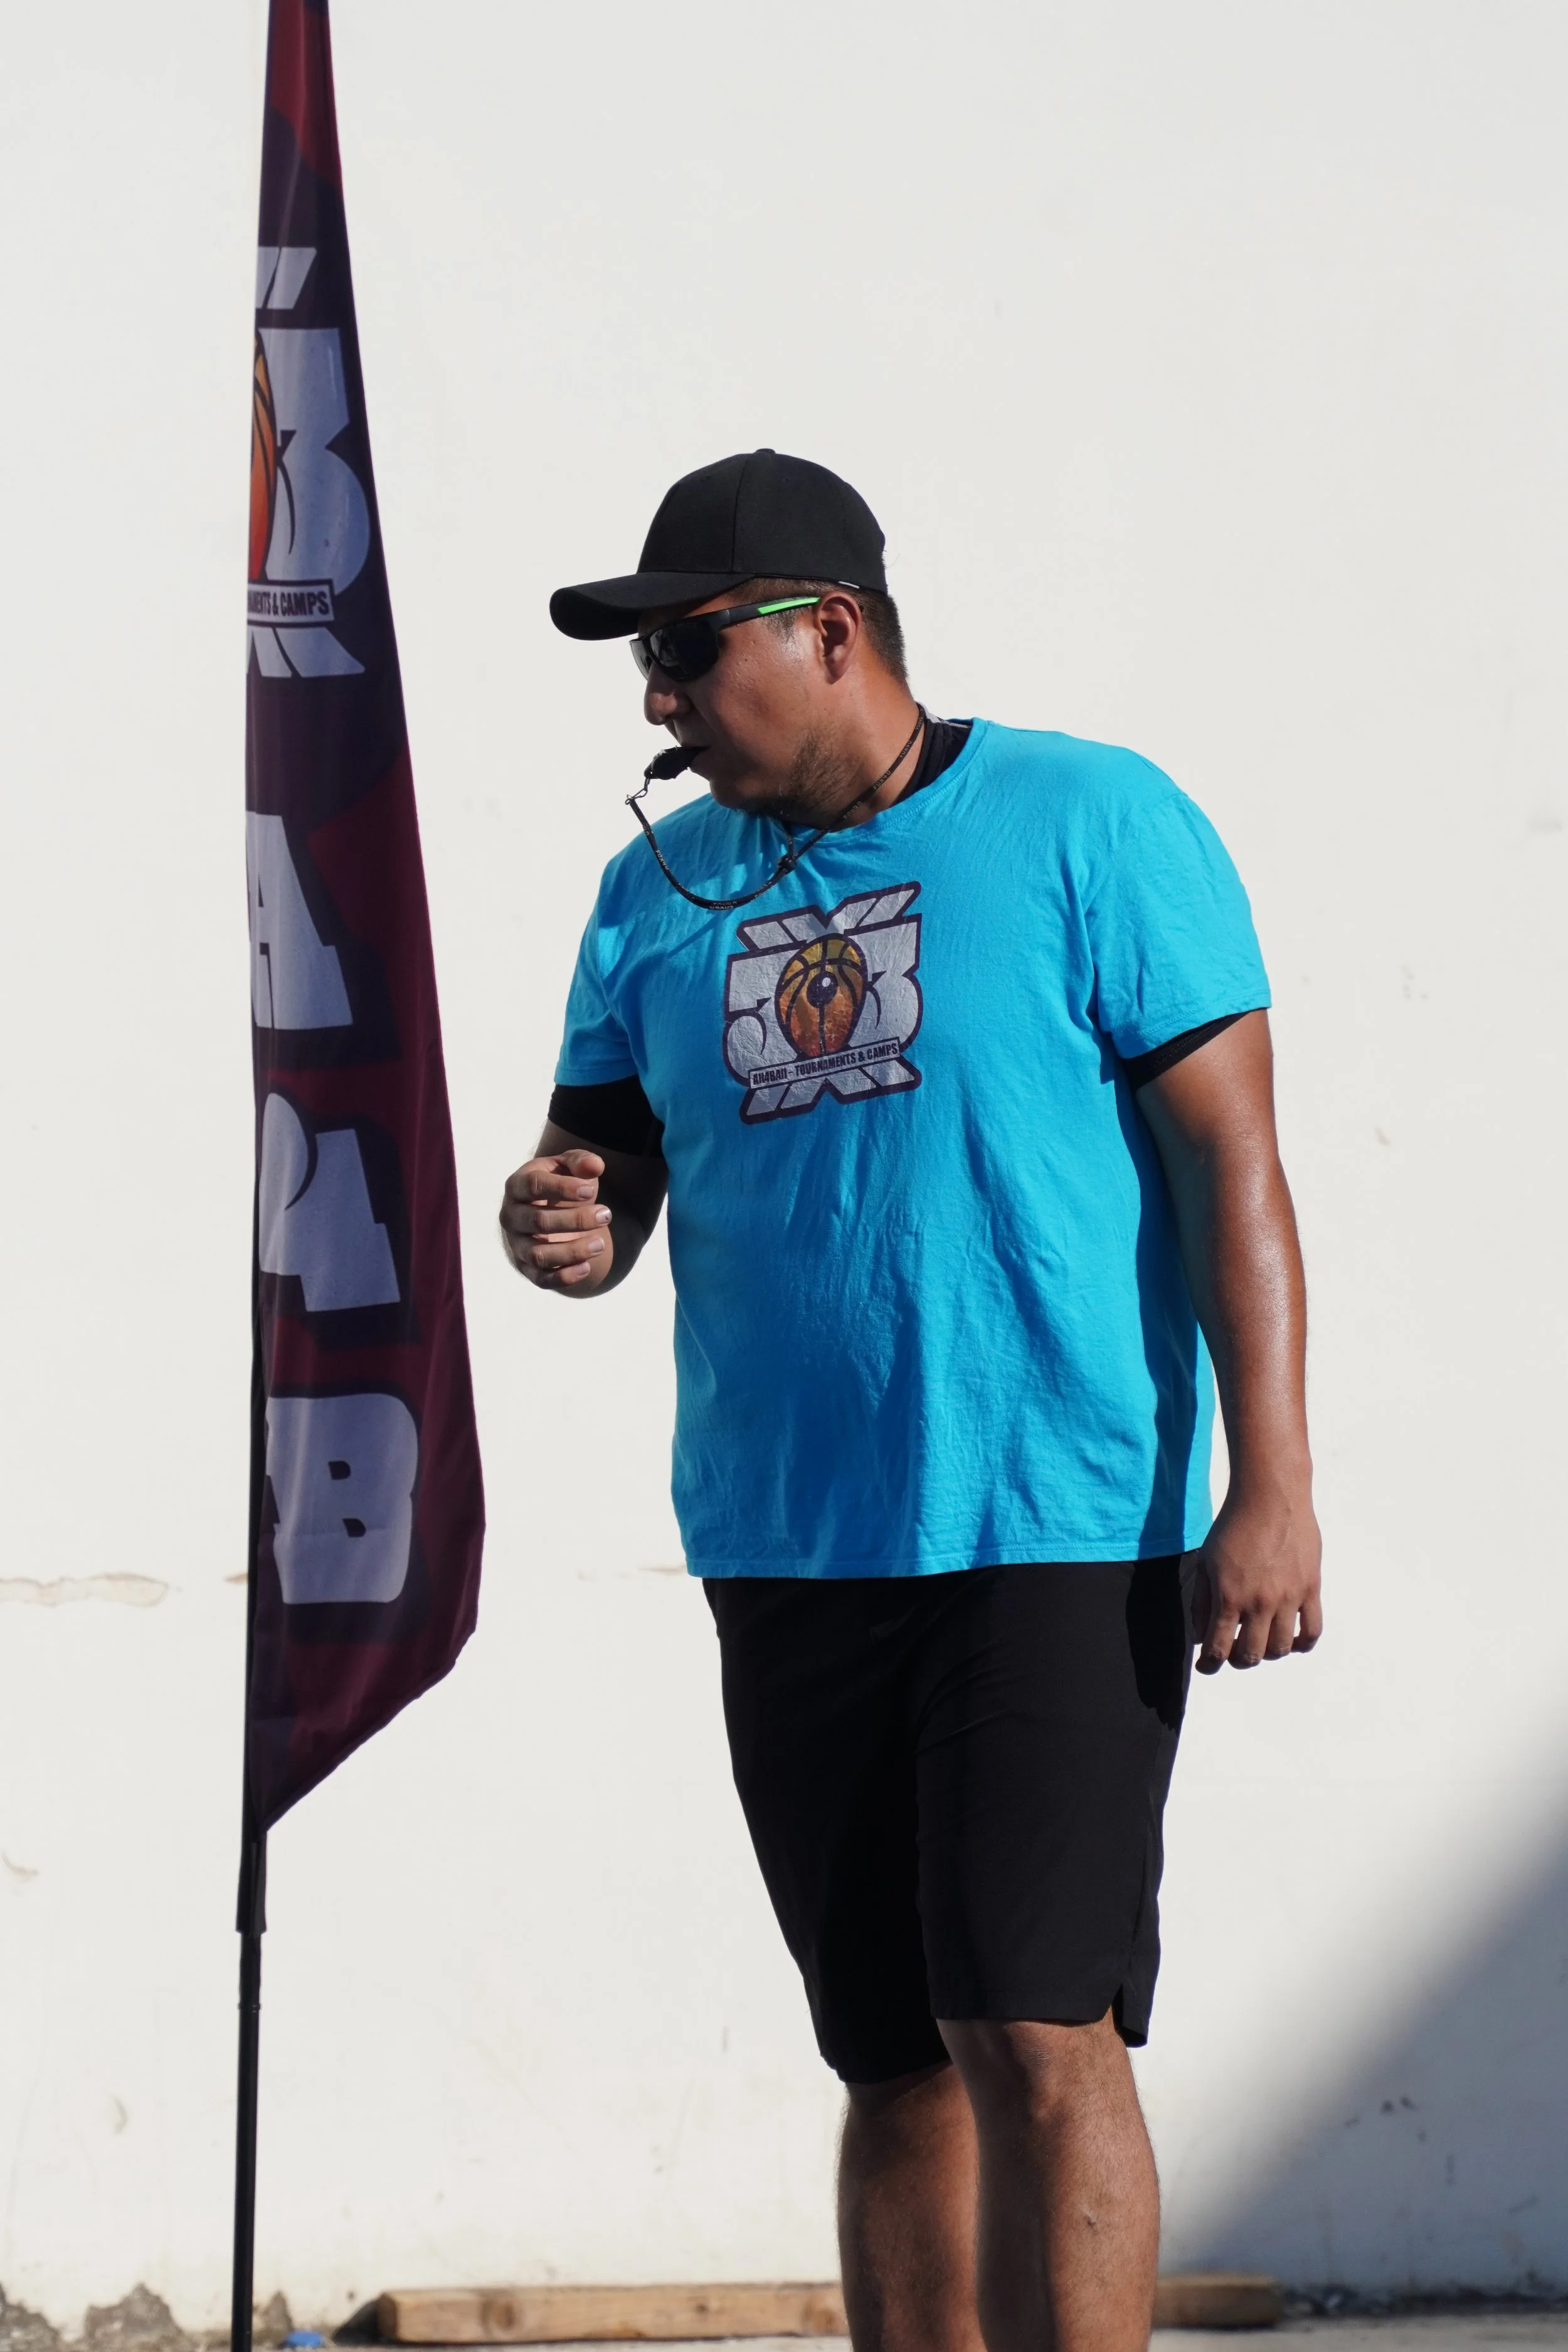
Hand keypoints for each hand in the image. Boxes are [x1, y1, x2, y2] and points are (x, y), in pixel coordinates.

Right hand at [499, 1148, 613, 1290]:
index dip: (562, 1188)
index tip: (590, 1190)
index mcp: (517, 1186)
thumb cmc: (559, 1184)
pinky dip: (564, 1277)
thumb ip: (581, 1162)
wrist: (548, 1211)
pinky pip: (541, 1279)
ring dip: (572, 1251)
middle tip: (606, 1214)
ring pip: (539, 1255)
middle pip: (538, 1221)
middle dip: (576, 1220)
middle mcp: (511, 1216)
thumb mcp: (568, 1167)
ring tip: (601, 1244)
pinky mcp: (526, 1268)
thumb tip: (596, 1165)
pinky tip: (587, 1267)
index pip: (533, 1185)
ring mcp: (516, 1244)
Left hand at [1190, 1484, 1321, 1673]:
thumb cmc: (1233, 1525)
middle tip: (1233, 1652)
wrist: (1270, 1496)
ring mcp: (1289, 1597)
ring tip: (1260, 1642)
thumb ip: (1201, 1602)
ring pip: (1281, 1648)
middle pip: (1252, 1655)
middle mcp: (1260, 1602)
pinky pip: (1312, 1630)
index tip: (1206, 1667)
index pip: (1218, 1649)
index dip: (1209, 1665)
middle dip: (1238, 1660)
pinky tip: (1291, 1641)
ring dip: (1268, 1653)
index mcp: (1229, 1597)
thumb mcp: (1206, 1562)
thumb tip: (1200, 1637)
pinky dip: (1302, 1644)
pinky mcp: (1311, 1588)